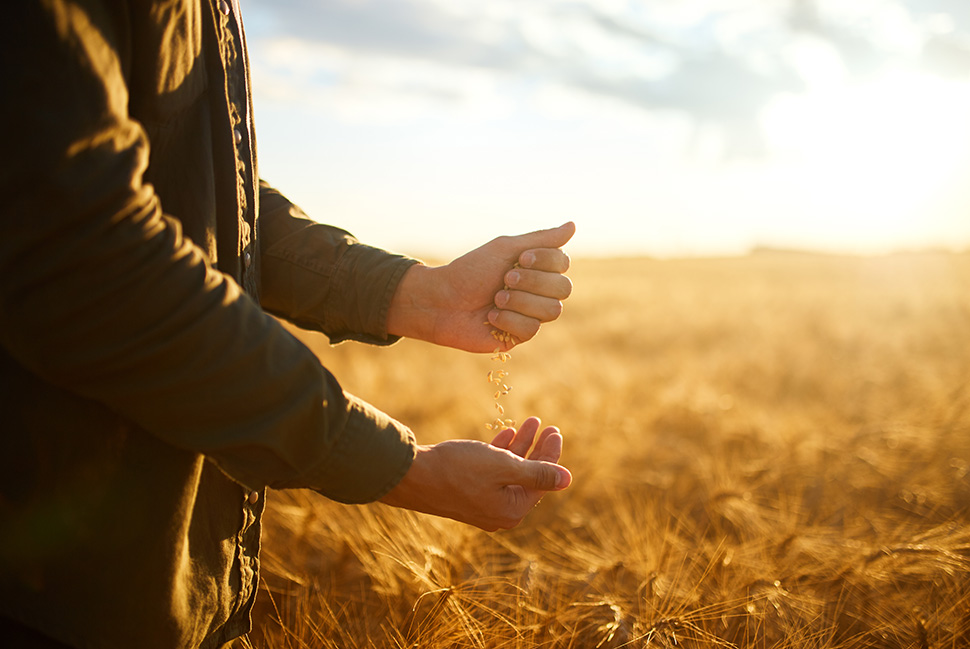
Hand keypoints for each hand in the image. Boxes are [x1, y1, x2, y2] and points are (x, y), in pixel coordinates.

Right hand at [379, 418, 571, 530]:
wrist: (412, 475)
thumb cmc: (458, 469)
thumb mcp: (502, 467)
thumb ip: (537, 473)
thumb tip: (568, 480)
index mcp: (512, 510)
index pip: (542, 481)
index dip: (551, 454)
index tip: (555, 431)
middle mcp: (499, 512)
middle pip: (528, 477)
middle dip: (539, 450)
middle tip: (547, 425)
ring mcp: (482, 504)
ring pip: (510, 472)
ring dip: (521, 447)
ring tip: (530, 422)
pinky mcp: (467, 493)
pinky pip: (492, 473)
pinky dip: (501, 454)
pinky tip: (506, 434)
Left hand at [387, 222, 574, 351]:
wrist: (441, 300)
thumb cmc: (470, 271)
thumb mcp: (504, 249)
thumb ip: (540, 239)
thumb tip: (574, 225)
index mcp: (537, 268)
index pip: (563, 264)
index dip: (545, 262)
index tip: (519, 259)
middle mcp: (538, 291)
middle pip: (563, 289)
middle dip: (532, 282)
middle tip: (505, 278)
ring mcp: (530, 314)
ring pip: (552, 311)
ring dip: (520, 301)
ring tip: (496, 299)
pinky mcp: (519, 336)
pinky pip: (531, 329)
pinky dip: (509, 320)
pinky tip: (491, 317)